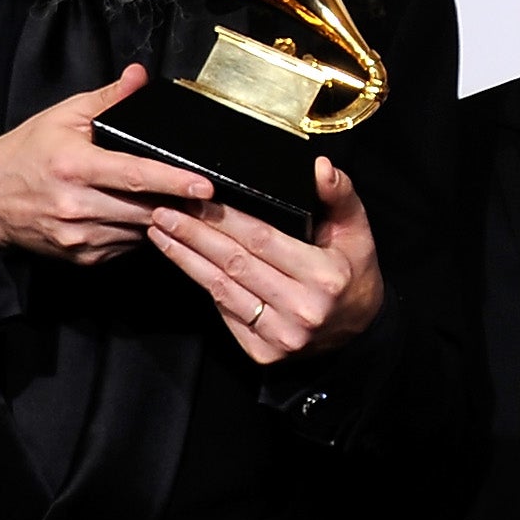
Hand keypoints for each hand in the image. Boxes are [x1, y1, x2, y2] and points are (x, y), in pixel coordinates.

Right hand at [0, 64, 211, 262]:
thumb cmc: (23, 155)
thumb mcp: (61, 117)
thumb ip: (106, 99)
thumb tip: (139, 78)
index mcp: (74, 166)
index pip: (135, 175)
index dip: (174, 181)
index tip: (205, 186)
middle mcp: (77, 205)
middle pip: (146, 208)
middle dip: (178, 203)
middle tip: (201, 195)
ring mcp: (79, 236)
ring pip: (141, 230)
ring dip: (159, 217)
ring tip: (167, 201)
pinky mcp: (82, 256)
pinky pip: (126, 246)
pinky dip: (137, 231)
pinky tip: (131, 214)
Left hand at [146, 157, 386, 363]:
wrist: (359, 333)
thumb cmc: (353, 275)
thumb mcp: (357, 232)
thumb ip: (340, 196)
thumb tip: (320, 167)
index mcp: (325, 277)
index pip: (263, 240)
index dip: (226, 219)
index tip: (196, 199)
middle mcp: (302, 309)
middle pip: (235, 263)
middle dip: (194, 234)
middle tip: (164, 211)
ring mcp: (281, 336)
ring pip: (221, 288)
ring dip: (186, 258)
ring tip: (160, 232)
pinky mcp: (264, 352)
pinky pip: (225, 312)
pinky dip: (203, 284)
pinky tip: (184, 262)